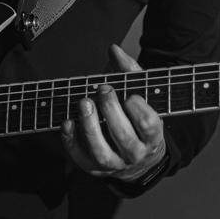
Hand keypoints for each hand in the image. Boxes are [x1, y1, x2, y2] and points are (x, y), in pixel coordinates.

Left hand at [61, 44, 165, 182]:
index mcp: (151, 136)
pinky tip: (67, 122)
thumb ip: (128, 71)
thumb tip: (115, 50)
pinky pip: (80, 158)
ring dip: (90, 127)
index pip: (149, 125)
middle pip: (124, 137)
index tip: (129, 95)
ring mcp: (113, 163)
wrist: (133, 155)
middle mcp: (134, 153)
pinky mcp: (93, 168)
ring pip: (101, 152)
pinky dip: (71, 141)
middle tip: (103, 90)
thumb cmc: (134, 118)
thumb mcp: (138, 94)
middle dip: (111, 111)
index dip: (139, 110)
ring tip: (84, 103)